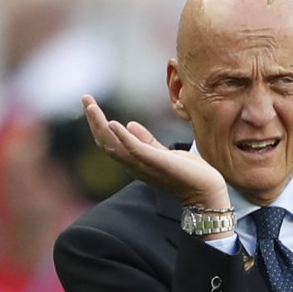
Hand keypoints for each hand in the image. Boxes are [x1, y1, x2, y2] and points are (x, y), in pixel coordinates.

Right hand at [82, 95, 230, 207]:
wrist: (207, 192)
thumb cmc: (188, 174)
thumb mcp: (164, 153)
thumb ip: (147, 141)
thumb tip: (129, 124)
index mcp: (136, 161)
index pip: (110, 142)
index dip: (98, 124)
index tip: (90, 104)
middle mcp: (136, 165)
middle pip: (106, 143)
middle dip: (94, 121)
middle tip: (85, 99)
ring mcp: (145, 166)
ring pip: (114, 146)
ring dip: (101, 126)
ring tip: (92, 107)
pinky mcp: (157, 164)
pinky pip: (135, 150)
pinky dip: (123, 137)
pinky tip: (114, 123)